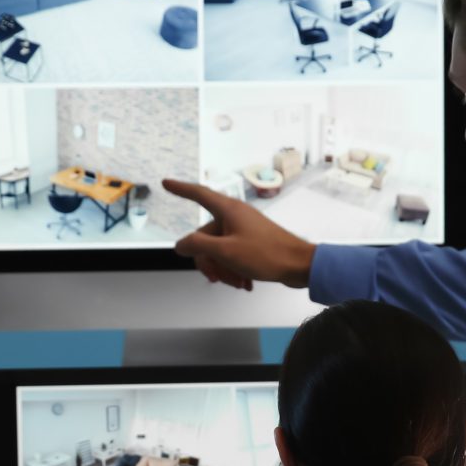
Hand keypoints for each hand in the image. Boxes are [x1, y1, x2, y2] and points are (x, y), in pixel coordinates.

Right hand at [162, 179, 316, 290]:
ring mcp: (244, 228)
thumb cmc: (266, 254)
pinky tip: (244, 283)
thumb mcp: (225, 251)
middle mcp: (235, 215)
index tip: (166, 183)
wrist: (299, 265)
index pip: (198, 194)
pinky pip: (233, 254)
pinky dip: (234, 269)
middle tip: (215, 278)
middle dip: (208, 260)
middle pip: (206, 236)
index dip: (180, 189)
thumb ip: (198, 245)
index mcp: (228, 210)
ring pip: (219, 249)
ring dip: (223, 269)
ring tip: (237, 283)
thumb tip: (180, 245)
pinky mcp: (252, 241)